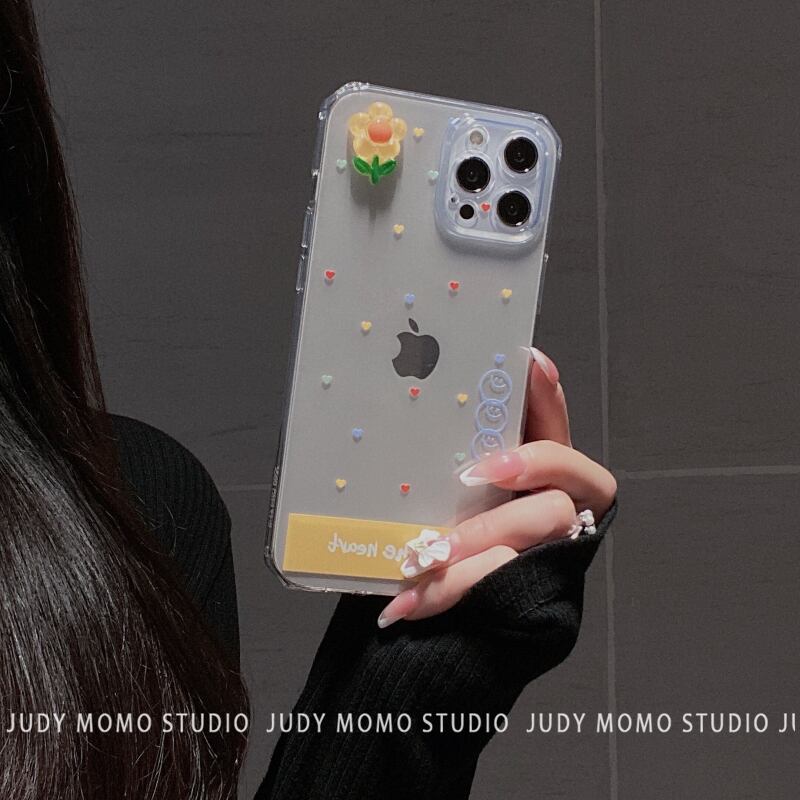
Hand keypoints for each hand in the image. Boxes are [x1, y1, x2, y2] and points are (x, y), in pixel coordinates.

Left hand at [377, 347, 616, 627]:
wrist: (436, 639)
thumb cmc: (435, 551)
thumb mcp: (435, 499)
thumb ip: (440, 464)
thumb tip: (398, 410)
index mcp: (531, 479)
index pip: (554, 426)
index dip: (549, 395)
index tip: (531, 362)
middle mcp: (554, 510)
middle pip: (564, 476)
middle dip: (524, 467)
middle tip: (470, 474)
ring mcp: (550, 554)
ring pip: (542, 527)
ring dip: (476, 538)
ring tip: (420, 554)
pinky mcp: (536, 596)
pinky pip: (503, 583)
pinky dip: (452, 588)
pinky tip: (404, 602)